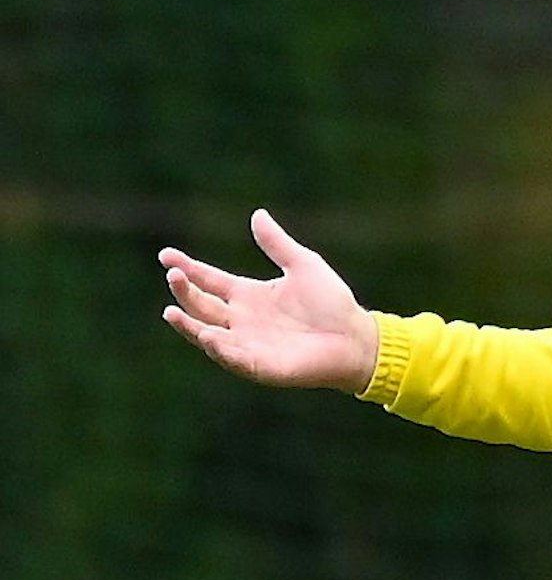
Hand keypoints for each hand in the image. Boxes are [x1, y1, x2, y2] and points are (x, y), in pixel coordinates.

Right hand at [160, 209, 379, 393]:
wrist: (356, 336)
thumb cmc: (332, 303)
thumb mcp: (303, 265)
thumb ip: (278, 244)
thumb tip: (257, 214)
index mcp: (248, 295)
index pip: (209, 280)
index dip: (187, 268)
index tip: (166, 256)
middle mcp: (241, 320)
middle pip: (202, 306)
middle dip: (185, 292)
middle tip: (173, 275)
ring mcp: (248, 344)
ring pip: (208, 335)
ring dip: (190, 325)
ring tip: (172, 312)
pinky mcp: (261, 365)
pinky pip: (234, 359)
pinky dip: (220, 349)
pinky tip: (209, 336)